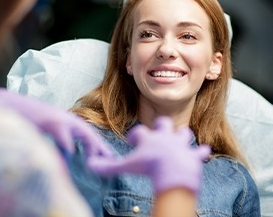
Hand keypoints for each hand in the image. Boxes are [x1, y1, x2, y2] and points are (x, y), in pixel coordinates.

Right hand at [0, 87, 112, 157]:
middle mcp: (65, 119)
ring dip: (90, 144)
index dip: (97, 145)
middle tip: (111, 159)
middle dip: (100, 146)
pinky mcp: (48, 119)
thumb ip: (58, 143)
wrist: (9, 105)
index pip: (87, 134)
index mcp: (66, 122)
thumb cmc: (26, 121)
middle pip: (89, 132)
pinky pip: (61, 132)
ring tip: (96, 159)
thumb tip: (68, 156)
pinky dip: (66, 142)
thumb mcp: (46, 133)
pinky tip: (71, 152)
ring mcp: (58, 118)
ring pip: (81, 131)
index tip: (108, 157)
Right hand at [87, 116, 210, 194]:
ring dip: (182, 136)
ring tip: (179, 140)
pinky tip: (203, 151)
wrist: (172, 171)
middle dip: (161, 126)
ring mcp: (180, 144)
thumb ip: (108, 166)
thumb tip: (90, 165)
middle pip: (164, 123)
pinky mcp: (193, 155)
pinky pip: (200, 152)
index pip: (139, 131)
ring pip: (184, 133)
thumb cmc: (148, 167)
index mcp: (149, 138)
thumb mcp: (126, 166)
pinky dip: (201, 152)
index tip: (132, 142)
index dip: (134, 136)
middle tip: (158, 134)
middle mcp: (165, 136)